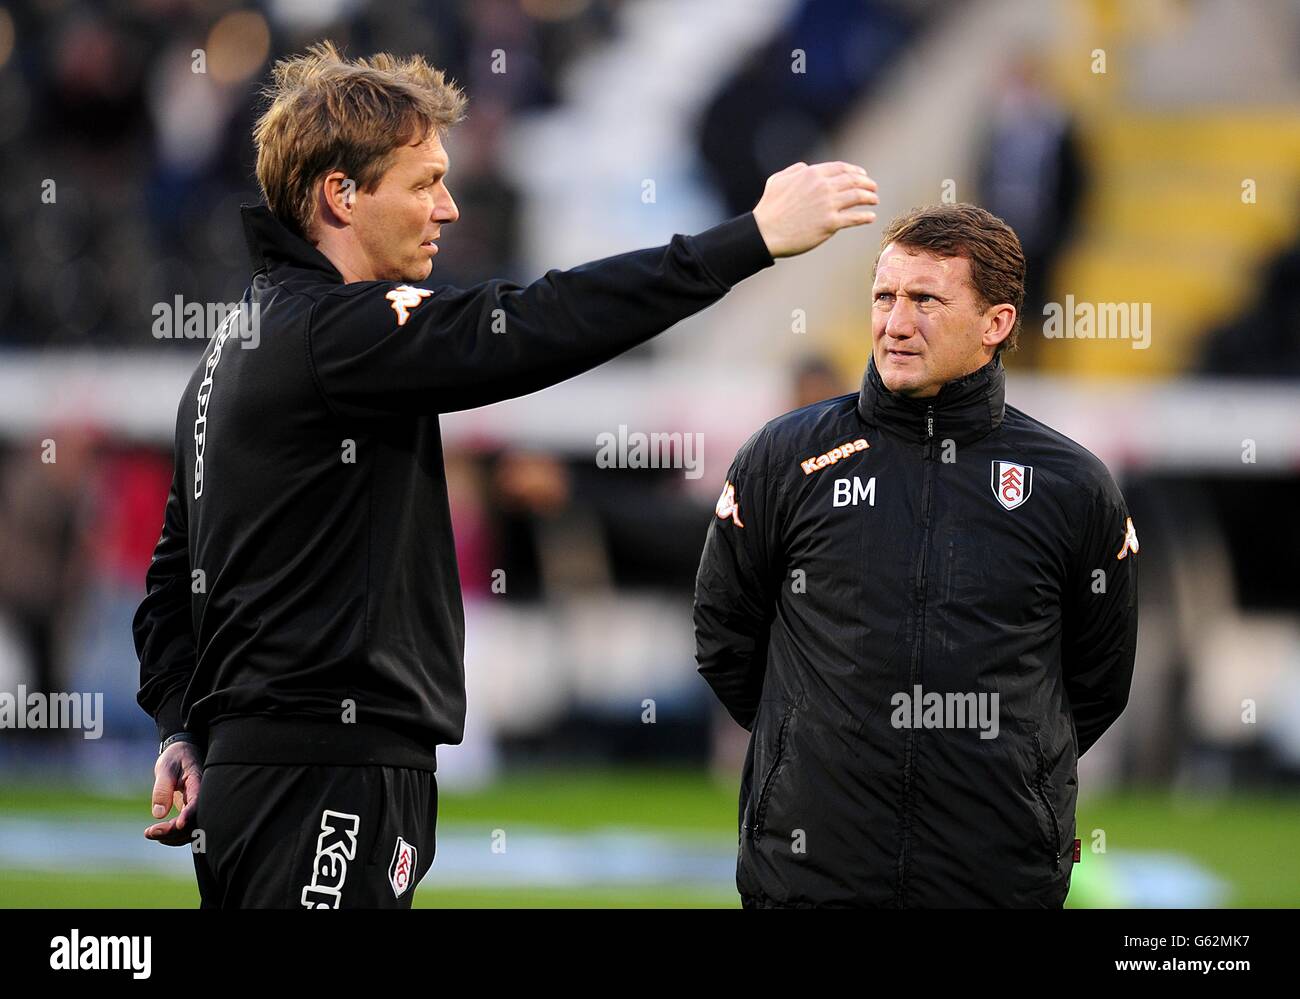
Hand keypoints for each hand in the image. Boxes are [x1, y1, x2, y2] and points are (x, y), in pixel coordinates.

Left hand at [144, 741, 202, 846]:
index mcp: (199, 782)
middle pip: (195, 821)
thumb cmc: (176, 757)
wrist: (184, 753)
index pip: (198, 801)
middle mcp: (202, 797)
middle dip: (174, 831)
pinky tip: (157, 833)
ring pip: (191, 829)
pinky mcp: (192, 811)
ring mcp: (198, 805)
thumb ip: (162, 789)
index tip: (177, 825)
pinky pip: (186, 828)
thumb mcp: (166, 767)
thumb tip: (158, 814)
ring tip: (149, 833)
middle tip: (149, 832)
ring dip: (172, 837)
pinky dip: (173, 835)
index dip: (189, 815)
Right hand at [752, 161, 878, 257]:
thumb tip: (806, 167)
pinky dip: (865, 217)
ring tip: (874, 201)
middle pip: (854, 180)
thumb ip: (794, 170)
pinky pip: (854, 218)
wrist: (766, 232)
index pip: (841, 168)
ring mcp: (828, 205)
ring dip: (870, 198)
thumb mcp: (778, 180)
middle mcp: (823, 187)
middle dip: (867, 183)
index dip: (855, 171)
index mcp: (812, 174)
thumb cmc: (769, 208)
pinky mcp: (830, 224)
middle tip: (873, 188)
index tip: (862, 176)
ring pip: (858, 197)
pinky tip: (871, 217)